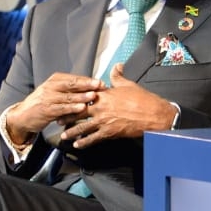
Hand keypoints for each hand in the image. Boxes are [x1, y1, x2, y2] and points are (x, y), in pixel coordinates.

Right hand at [4, 72, 103, 144]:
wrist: (23, 116)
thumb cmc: (44, 104)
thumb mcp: (55, 94)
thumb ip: (70, 91)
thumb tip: (92, 89)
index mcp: (55, 80)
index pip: (74, 78)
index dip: (88, 80)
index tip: (102, 82)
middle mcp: (51, 86)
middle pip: (72, 84)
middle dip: (87, 85)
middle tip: (100, 85)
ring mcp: (47, 98)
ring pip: (68, 96)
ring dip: (81, 96)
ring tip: (93, 96)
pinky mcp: (45, 110)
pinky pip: (61, 109)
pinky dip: (72, 108)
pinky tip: (82, 108)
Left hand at [59, 64, 177, 148]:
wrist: (153, 114)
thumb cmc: (142, 99)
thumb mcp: (128, 84)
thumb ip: (118, 76)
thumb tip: (117, 66)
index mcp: (104, 95)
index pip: (84, 96)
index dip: (74, 98)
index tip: (65, 100)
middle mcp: (101, 108)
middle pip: (79, 112)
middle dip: (67, 115)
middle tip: (57, 118)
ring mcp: (104, 121)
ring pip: (83, 127)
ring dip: (72, 131)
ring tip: (64, 135)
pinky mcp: (109, 132)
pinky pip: (93, 138)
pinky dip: (84, 142)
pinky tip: (78, 145)